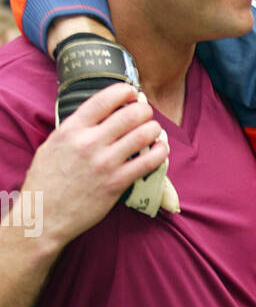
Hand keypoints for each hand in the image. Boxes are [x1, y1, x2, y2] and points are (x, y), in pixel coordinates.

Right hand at [23, 84, 168, 249]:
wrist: (44, 215)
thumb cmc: (45, 181)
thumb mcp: (52, 145)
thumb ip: (74, 129)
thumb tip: (95, 116)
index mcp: (71, 129)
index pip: (104, 98)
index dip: (125, 91)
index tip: (132, 93)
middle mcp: (89, 142)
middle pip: (130, 114)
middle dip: (144, 110)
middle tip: (146, 114)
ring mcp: (104, 163)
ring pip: (143, 135)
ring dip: (154, 129)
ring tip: (154, 130)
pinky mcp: (116, 183)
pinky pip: (148, 162)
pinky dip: (160, 153)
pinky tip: (161, 150)